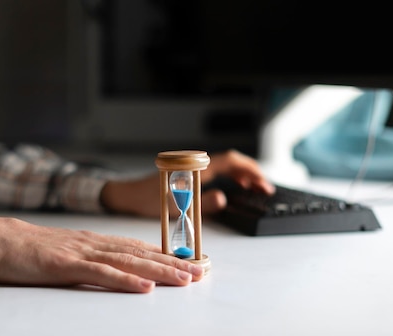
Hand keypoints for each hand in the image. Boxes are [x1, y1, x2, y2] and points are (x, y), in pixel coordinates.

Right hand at [0, 211, 203, 292]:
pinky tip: (143, 287)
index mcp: (95, 241)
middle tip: (202, 271)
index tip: (193, 262)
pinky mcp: (65, 265)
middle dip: (174, 263)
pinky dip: (124, 281)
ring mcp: (81, 253)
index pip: (139, 248)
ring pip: (129, 262)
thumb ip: (91, 258)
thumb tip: (115, 268)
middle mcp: (94, 243)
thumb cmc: (28, 249)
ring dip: (159, 271)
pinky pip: (100, 274)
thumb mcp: (66, 251)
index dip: (168, 255)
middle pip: (142, 254)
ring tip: (185, 278)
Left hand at [101, 149, 273, 216]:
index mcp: (194, 167)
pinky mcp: (190, 173)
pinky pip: (217, 169)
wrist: (127, 195)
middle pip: (231, 161)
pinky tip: (237, 185)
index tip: (262, 184)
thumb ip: (202, 204)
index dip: (249, 171)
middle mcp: (195, 164)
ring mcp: (193, 167)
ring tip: (256, 188)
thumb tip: (224, 199)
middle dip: (251, 172)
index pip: (230, 162)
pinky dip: (232, 175)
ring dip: (243, 173)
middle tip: (264, 188)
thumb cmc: (146, 199)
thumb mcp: (175, 207)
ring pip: (226, 164)